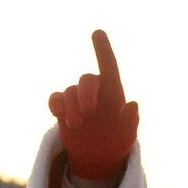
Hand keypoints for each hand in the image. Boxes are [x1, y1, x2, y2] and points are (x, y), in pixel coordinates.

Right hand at [47, 30, 139, 183]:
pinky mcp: (63, 108)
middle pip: (86, 79)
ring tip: (77, 126)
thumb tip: (133, 104)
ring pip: (69, 91)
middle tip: (90, 113)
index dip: (103, 49)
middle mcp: (95, 91)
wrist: (99, 156)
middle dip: (86, 93)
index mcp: (114, 92)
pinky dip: (55, 104)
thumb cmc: (117, 140)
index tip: (98, 32)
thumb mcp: (127, 134)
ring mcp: (77, 99)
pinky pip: (55, 98)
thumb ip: (130, 120)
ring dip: (72, 107)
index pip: (109, 65)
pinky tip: (58, 114)